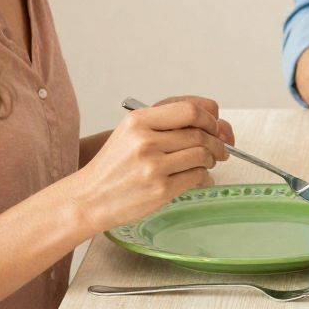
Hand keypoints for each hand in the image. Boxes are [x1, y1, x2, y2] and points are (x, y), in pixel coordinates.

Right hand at [73, 99, 230, 229]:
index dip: (208, 119)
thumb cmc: (113, 167)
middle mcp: (145, 141)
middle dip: (215, 143)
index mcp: (138, 122)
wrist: (89, 198)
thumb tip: (214, 124)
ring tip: (206, 163)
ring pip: (202, 156)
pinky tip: (199, 178)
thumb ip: (165, 126)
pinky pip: (197, 177)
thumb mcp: (130, 134)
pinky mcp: (160, 189)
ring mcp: (153, 166)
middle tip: (219, 150)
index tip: (212, 127)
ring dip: (210, 160)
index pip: (189, 110)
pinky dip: (204, 177)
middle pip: (199, 135)